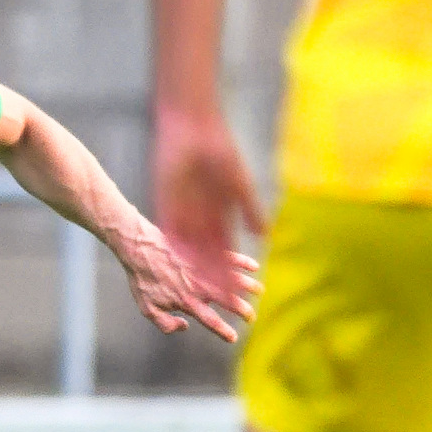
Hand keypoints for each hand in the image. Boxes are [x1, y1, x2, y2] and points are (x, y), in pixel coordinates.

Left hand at [117, 222, 259, 341]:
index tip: (233, 338)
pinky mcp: (204, 252)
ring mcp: (204, 268)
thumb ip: (165, 323)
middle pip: (227, 301)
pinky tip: (255, 266)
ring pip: (232, 279)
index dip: (223, 331)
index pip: (210, 320)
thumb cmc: (143, 278)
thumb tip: (185, 327)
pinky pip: (228, 257)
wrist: (140, 247)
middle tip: (251, 317)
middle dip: (242, 310)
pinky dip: (243, 262)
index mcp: (187, 301)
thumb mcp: (147, 308)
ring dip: (248, 286)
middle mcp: (200, 286)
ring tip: (259, 292)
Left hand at [153, 104, 267, 300]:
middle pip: (208, 255)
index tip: (240, 291)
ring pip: (189, 248)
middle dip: (214, 278)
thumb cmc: (220, 151)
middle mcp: (200, 217)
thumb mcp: (239, 183)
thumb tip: (264, 235)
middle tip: (221, 302)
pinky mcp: (166, 203)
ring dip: (194, 269)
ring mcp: (183, 211)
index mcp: (219, 212)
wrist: (193, 129)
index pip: (226, 249)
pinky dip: (174, 247)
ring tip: (199, 291)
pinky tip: (178, 264)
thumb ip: (250, 209)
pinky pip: (170, 230)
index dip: (232, 270)